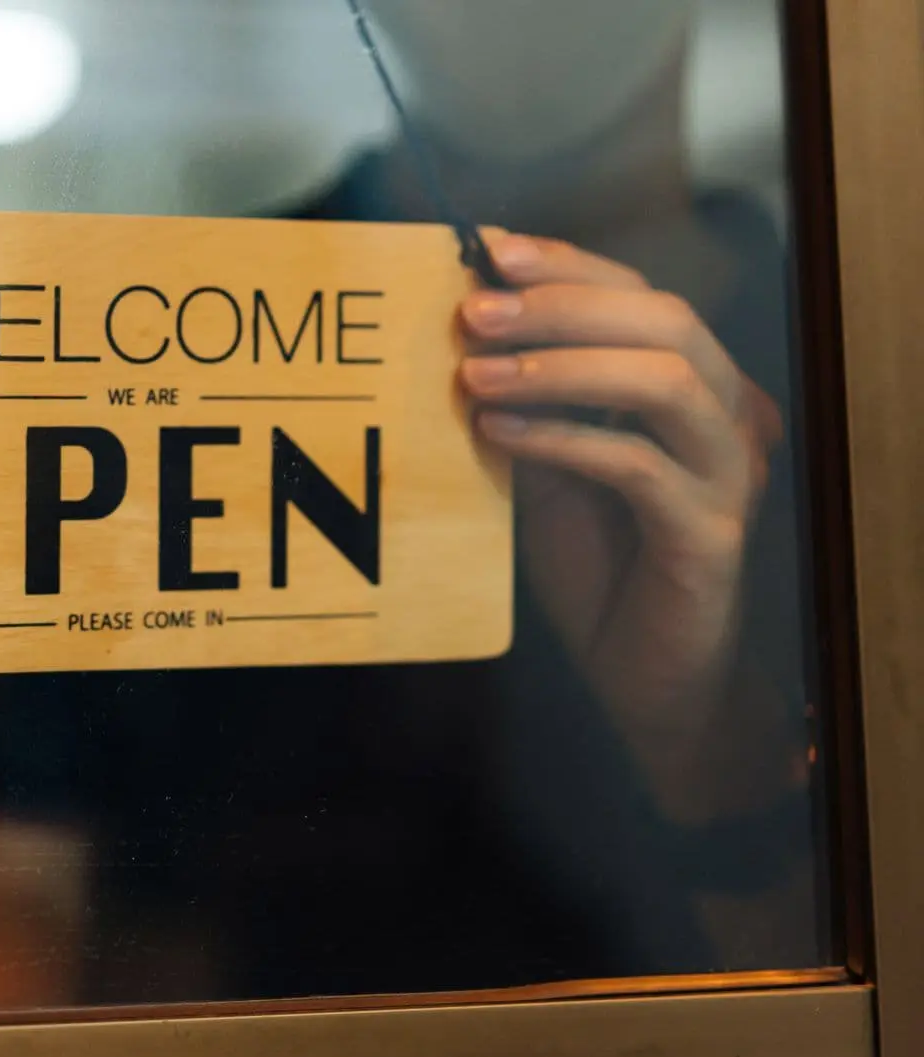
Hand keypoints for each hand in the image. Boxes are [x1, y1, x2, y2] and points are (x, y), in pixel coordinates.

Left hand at [457, 232, 783, 782]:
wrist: (641, 675)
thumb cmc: (598, 567)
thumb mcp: (546, 472)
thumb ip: (526, 406)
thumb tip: (463, 335)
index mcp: (693, 386)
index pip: (640, 295)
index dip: (568, 265)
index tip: (488, 248)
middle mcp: (727, 415)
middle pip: (663, 319)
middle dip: (561, 305)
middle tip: (471, 312)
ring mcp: (728, 472)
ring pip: (664, 380)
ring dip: (561, 366)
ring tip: (477, 376)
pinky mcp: (710, 532)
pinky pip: (639, 466)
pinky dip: (563, 440)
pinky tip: (498, 436)